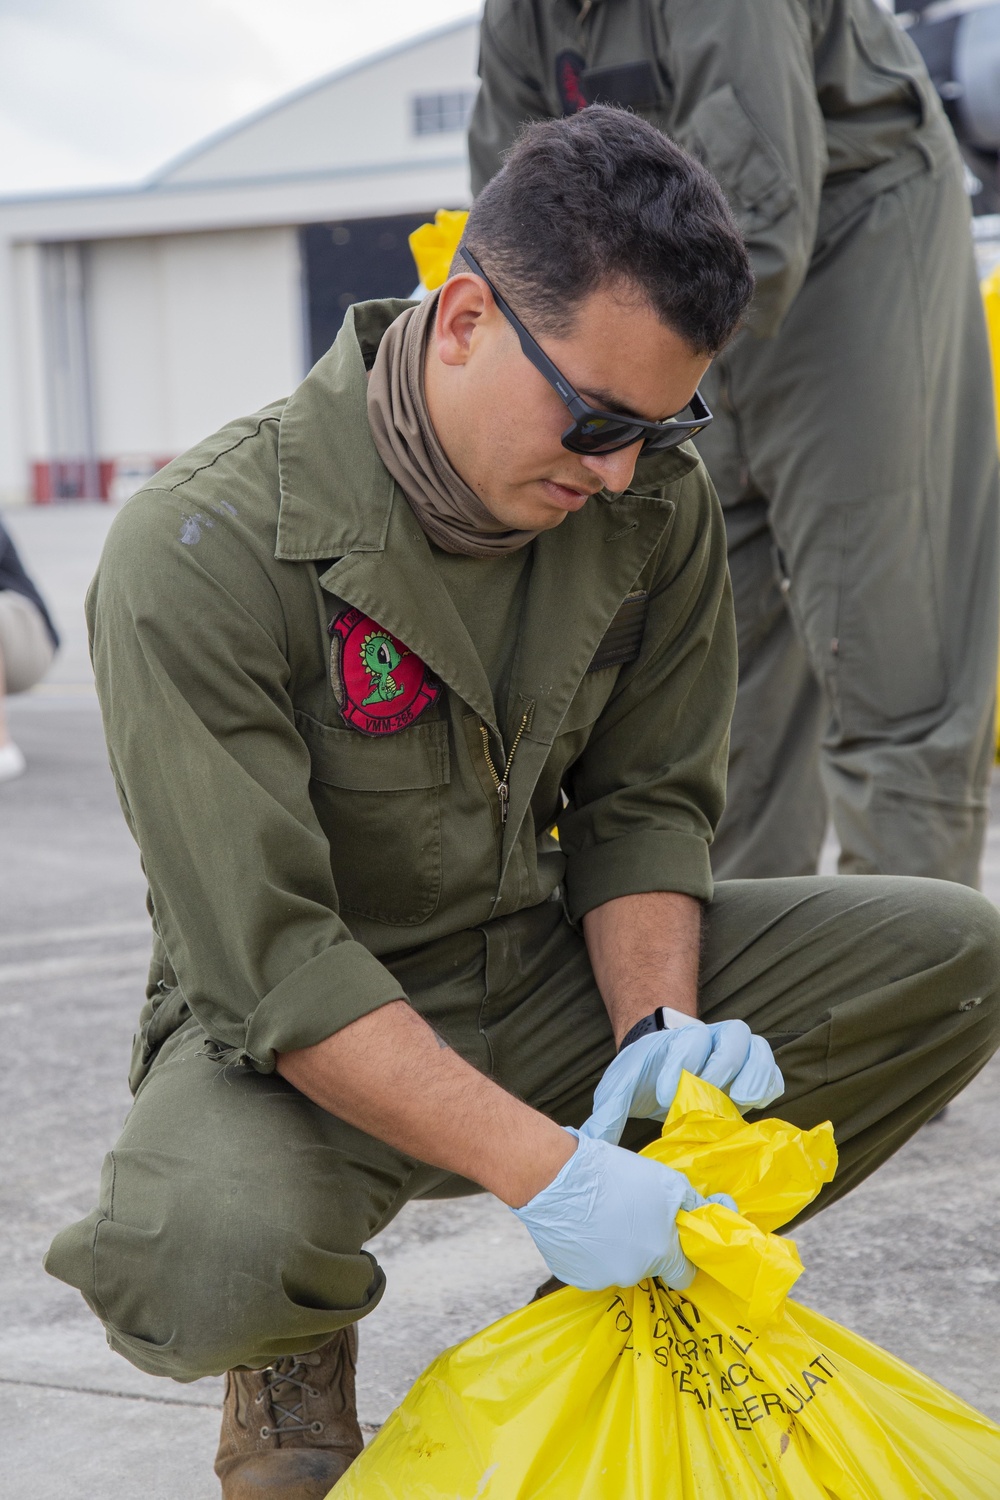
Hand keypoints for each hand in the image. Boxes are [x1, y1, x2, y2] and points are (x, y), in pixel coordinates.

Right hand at [512, 1128, 712, 1290]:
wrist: (559, 1178)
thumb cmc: (617, 1175)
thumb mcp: (668, 1182)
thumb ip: (697, 1205)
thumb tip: (723, 1210)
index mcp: (661, 1255)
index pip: (685, 1276)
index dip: (681, 1257)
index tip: (671, 1240)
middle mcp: (633, 1275)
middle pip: (649, 1268)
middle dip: (645, 1247)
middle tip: (631, 1215)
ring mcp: (601, 1279)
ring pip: (618, 1268)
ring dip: (615, 1249)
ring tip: (602, 1216)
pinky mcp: (574, 1276)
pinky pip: (590, 1267)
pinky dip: (590, 1252)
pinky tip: (583, 1226)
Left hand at [581, 1017, 783, 1144]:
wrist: (664, 1058)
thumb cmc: (644, 1074)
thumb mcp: (620, 1088)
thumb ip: (608, 1112)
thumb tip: (587, 1143)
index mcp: (675, 1042)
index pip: (684, 1045)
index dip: (679, 1067)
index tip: (667, 1096)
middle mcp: (710, 1040)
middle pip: (730, 1036)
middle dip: (721, 1066)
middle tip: (708, 1097)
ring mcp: (736, 1052)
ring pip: (756, 1047)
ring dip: (753, 1073)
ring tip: (741, 1102)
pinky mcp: (753, 1069)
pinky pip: (771, 1069)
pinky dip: (768, 1084)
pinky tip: (754, 1106)